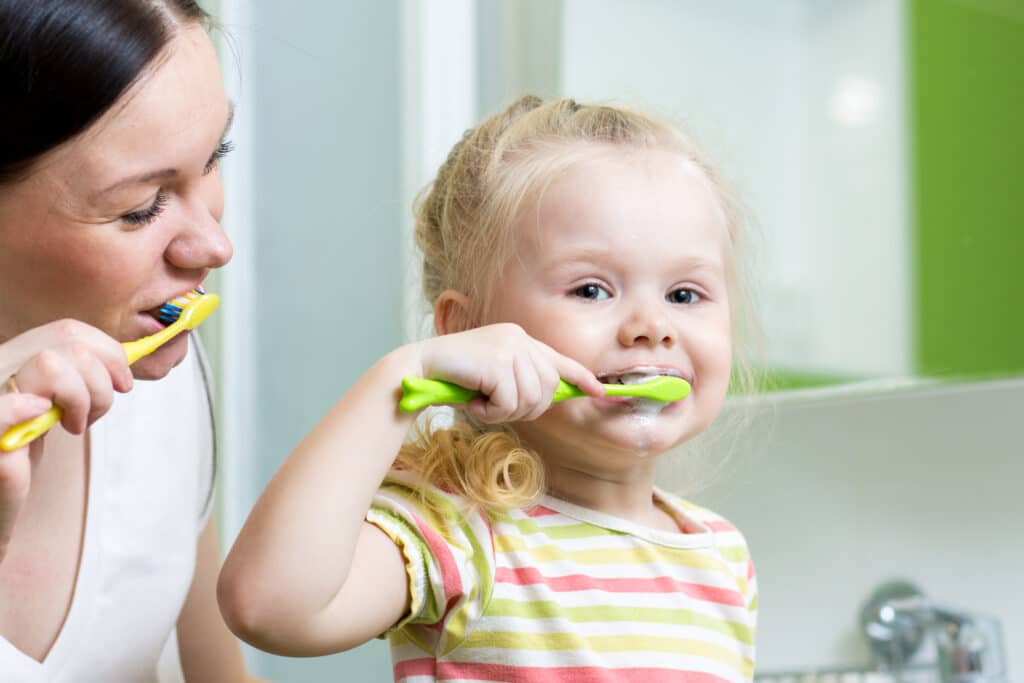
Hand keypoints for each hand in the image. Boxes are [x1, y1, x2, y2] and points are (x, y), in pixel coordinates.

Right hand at [0, 319, 131, 560]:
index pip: (66, 330)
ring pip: (50, 364)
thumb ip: (75, 377)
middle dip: (101, 379)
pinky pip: (3, 408)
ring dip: (82, 398)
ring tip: (74, 426)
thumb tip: (122, 361)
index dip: (106, 351)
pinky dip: (21, 408)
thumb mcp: (52, 406)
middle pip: (66, 342)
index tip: (122, 384)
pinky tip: (37, 414)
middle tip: (95, 413)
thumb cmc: (22, 455)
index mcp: (12, 359)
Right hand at [416, 323, 602, 423]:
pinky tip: (474, 403)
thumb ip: (519, 381)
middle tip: (497, 409)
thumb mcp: (493, 378)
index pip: (560, 360)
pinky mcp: (497, 360)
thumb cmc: (454, 378)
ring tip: (482, 403)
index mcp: (519, 339)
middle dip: (526, 409)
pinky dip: (492, 412)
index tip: (600, 392)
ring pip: (530, 398)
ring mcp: (509, 347)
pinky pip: (510, 402)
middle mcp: (518, 338)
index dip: (581, 378)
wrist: (418, 368)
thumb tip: (548, 398)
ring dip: (505, 412)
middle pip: (548, 389)